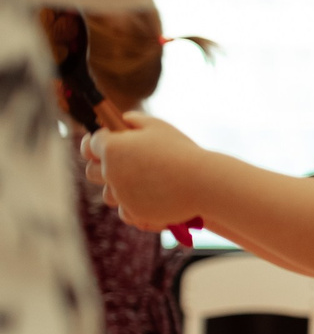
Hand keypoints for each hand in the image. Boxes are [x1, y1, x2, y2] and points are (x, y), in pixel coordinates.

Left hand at [89, 112, 207, 229]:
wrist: (204, 183)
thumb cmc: (182, 151)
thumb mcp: (158, 126)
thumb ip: (133, 120)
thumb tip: (121, 121)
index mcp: (112, 147)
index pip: (89, 144)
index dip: (95, 143)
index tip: (104, 144)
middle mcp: (110, 171)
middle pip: (91, 171)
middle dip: (103, 168)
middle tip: (124, 166)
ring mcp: (121, 194)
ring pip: (108, 195)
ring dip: (120, 190)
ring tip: (141, 185)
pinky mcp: (134, 212)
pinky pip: (125, 212)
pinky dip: (134, 208)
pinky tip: (148, 201)